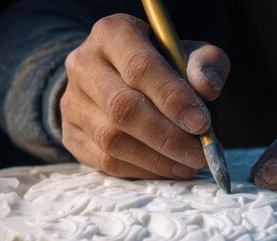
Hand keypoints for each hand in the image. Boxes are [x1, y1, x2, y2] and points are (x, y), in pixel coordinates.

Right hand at [60, 14, 229, 178]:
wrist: (115, 77)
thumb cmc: (161, 65)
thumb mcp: (187, 53)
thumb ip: (205, 63)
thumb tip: (207, 88)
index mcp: (113, 33)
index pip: (141, 67)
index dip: (173, 98)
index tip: (202, 124)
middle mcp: (84, 64)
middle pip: (123, 108)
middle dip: (167, 136)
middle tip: (200, 154)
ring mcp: (72, 101)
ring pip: (112, 139)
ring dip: (156, 159)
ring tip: (188, 165)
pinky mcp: (70, 134)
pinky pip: (104, 161)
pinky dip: (140, 170)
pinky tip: (166, 169)